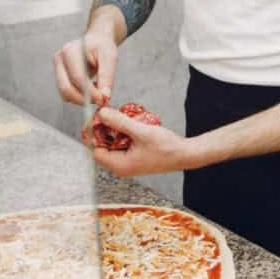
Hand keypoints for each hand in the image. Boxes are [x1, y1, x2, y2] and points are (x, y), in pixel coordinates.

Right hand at [53, 24, 118, 106]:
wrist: (96, 40)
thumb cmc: (103, 47)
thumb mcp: (110, 58)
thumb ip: (107, 77)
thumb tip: (104, 97)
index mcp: (70, 51)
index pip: (77, 78)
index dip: (91, 92)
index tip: (104, 99)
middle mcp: (59, 59)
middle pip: (66, 88)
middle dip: (84, 100)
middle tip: (100, 101)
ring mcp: (57, 68)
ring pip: (65, 94)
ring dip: (82, 99)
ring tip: (97, 91)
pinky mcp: (59, 76)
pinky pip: (66, 94)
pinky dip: (78, 97)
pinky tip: (90, 89)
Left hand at [89, 106, 204, 175]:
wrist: (186, 154)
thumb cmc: (167, 148)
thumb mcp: (141, 132)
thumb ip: (119, 122)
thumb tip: (101, 113)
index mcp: (119, 165)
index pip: (95, 148)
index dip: (93, 132)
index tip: (97, 116)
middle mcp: (121, 166)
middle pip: (102, 145)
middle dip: (105, 128)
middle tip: (110, 112)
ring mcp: (128, 162)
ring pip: (112, 142)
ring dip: (115, 129)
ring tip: (123, 116)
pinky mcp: (134, 156)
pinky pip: (122, 143)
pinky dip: (124, 132)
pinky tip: (132, 123)